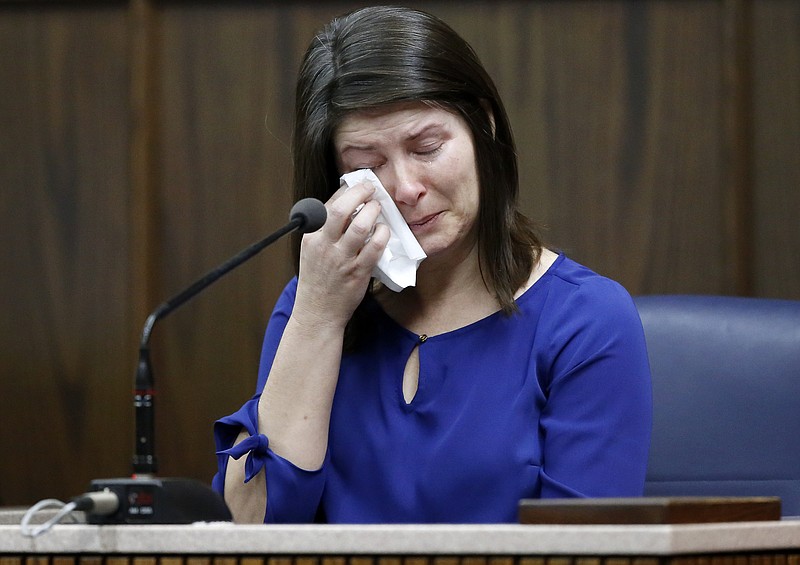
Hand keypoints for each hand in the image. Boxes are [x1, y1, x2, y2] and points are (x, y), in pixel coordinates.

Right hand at [292, 181, 390, 329]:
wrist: (317, 313)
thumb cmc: (317, 281)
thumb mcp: (312, 252)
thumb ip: (325, 232)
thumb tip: (348, 209)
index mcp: (311, 237)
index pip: (328, 205)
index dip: (346, 191)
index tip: (358, 185)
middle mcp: (324, 245)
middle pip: (342, 209)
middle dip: (360, 193)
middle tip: (372, 189)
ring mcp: (341, 259)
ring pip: (360, 225)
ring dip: (373, 212)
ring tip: (379, 208)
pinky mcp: (358, 272)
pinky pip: (375, 247)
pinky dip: (382, 234)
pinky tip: (384, 231)